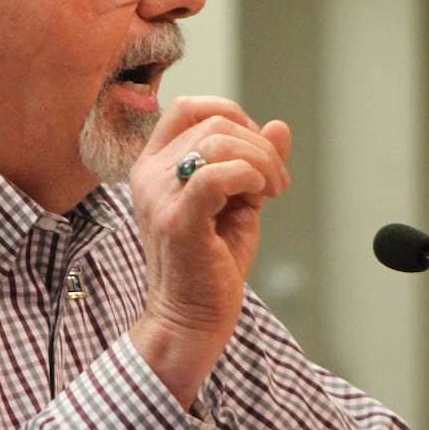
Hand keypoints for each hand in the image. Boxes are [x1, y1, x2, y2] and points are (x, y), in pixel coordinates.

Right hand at [128, 96, 291, 406]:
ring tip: (271, 191)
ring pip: (218, 142)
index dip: (234, 116)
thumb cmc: (210, 267)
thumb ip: (253, 164)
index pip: (190, 108)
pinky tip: (260, 197)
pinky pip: (215, 174)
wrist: (191, 321)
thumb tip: (279, 126)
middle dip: (259, 145)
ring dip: (260, 161)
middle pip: (213, 122)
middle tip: (276, 183)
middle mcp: (149, 175)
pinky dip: (249, 176)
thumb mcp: (237, 203)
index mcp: (155, 165)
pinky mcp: (176, 221)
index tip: (259, 152)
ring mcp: (158, 196)